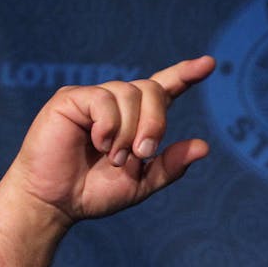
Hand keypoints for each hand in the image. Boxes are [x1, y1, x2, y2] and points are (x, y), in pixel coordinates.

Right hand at [2, 55, 215, 226]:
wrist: (58, 202)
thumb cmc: (95, 192)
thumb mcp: (142, 183)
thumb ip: (171, 165)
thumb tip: (204, 146)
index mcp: (136, 119)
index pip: (165, 88)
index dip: (186, 74)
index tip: (209, 64)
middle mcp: (116, 103)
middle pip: (152, 89)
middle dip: (155, 122)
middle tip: (143, 154)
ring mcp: (93, 98)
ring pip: (130, 94)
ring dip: (129, 131)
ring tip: (114, 157)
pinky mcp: (70, 98)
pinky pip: (103, 99)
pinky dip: (109, 126)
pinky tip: (99, 144)